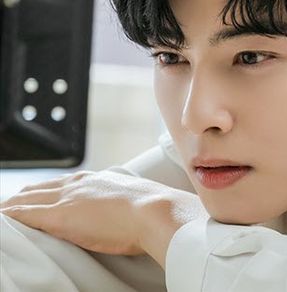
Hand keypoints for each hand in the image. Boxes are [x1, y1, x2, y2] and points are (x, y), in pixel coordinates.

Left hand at [0, 170, 207, 265]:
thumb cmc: (156, 211)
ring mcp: (68, 198)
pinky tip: (2, 220)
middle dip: (21, 198)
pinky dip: (9, 216)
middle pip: (38, 189)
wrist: (158, 211)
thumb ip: (126, 203)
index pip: (61, 184)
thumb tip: (130, 212)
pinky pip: (24, 214)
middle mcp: (79, 184)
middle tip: (7, 207)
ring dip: (11, 206)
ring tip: (2, 212)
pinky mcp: (60, 216)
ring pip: (26, 199)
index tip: (34, 198)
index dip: (44, 192)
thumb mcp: (138, 201)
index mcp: (98, 180)